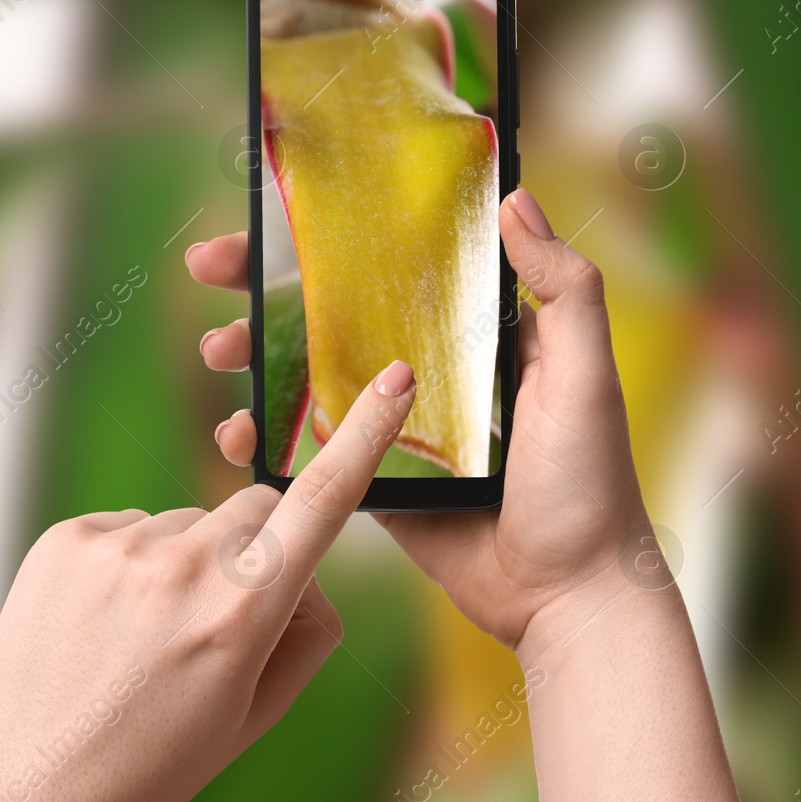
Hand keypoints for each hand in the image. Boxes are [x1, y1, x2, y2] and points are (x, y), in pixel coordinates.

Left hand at [0, 359, 418, 801]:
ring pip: (186, 521)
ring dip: (184, 561)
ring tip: (142, 638)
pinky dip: (130, 562)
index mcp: (242, 613)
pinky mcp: (65, 538)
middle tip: (219, 619)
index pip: (322, 504)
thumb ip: (305, 634)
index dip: (367, 438)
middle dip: (256, 548)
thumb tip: (311, 574)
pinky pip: (128, 526)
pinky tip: (105, 622)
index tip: (394, 379)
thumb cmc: (149, 762)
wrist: (28, 784)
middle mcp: (181, 566)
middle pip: (254, 509)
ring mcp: (116, 547)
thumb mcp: (252, 715)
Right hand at [187, 189, 651, 653]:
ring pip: (305, 378)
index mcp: (475, 335)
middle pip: (331, 314)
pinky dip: (262, 438)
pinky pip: (307, 450)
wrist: (567, 599)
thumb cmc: (591, 487)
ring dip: (251, 358)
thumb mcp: (585, 377)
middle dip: (262, 288)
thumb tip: (514, 202)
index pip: (393, 266)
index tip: (274, 216)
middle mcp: (428, 372)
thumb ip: (565, 292)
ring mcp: (393, 428)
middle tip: (210, 269)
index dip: (332, 240)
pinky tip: (235, 432)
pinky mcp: (371, 483)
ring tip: (216, 352)